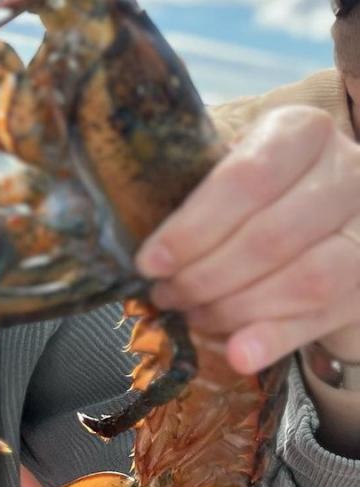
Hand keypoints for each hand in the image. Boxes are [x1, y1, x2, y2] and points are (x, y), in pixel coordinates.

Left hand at [134, 105, 359, 375]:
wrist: (337, 216)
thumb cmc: (269, 189)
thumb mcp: (238, 167)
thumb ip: (200, 191)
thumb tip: (147, 250)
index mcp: (302, 132)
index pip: (246, 178)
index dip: (193, 227)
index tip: (150, 261)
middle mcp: (349, 172)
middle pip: (270, 235)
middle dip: (206, 276)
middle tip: (165, 295)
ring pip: (305, 279)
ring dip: (235, 308)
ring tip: (192, 316)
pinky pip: (325, 316)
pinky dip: (276, 339)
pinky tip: (239, 354)